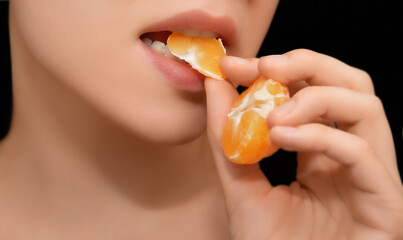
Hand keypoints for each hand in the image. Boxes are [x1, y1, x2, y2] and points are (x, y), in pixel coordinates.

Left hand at [205, 49, 402, 239]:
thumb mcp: (240, 187)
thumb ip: (227, 138)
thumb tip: (215, 85)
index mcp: (321, 152)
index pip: (312, 91)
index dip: (277, 68)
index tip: (234, 65)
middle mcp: (350, 157)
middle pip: (350, 84)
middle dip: (307, 65)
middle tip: (263, 65)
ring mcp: (372, 178)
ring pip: (365, 107)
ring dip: (314, 97)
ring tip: (272, 114)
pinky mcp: (386, 203)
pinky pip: (360, 152)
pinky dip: (319, 136)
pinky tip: (282, 137)